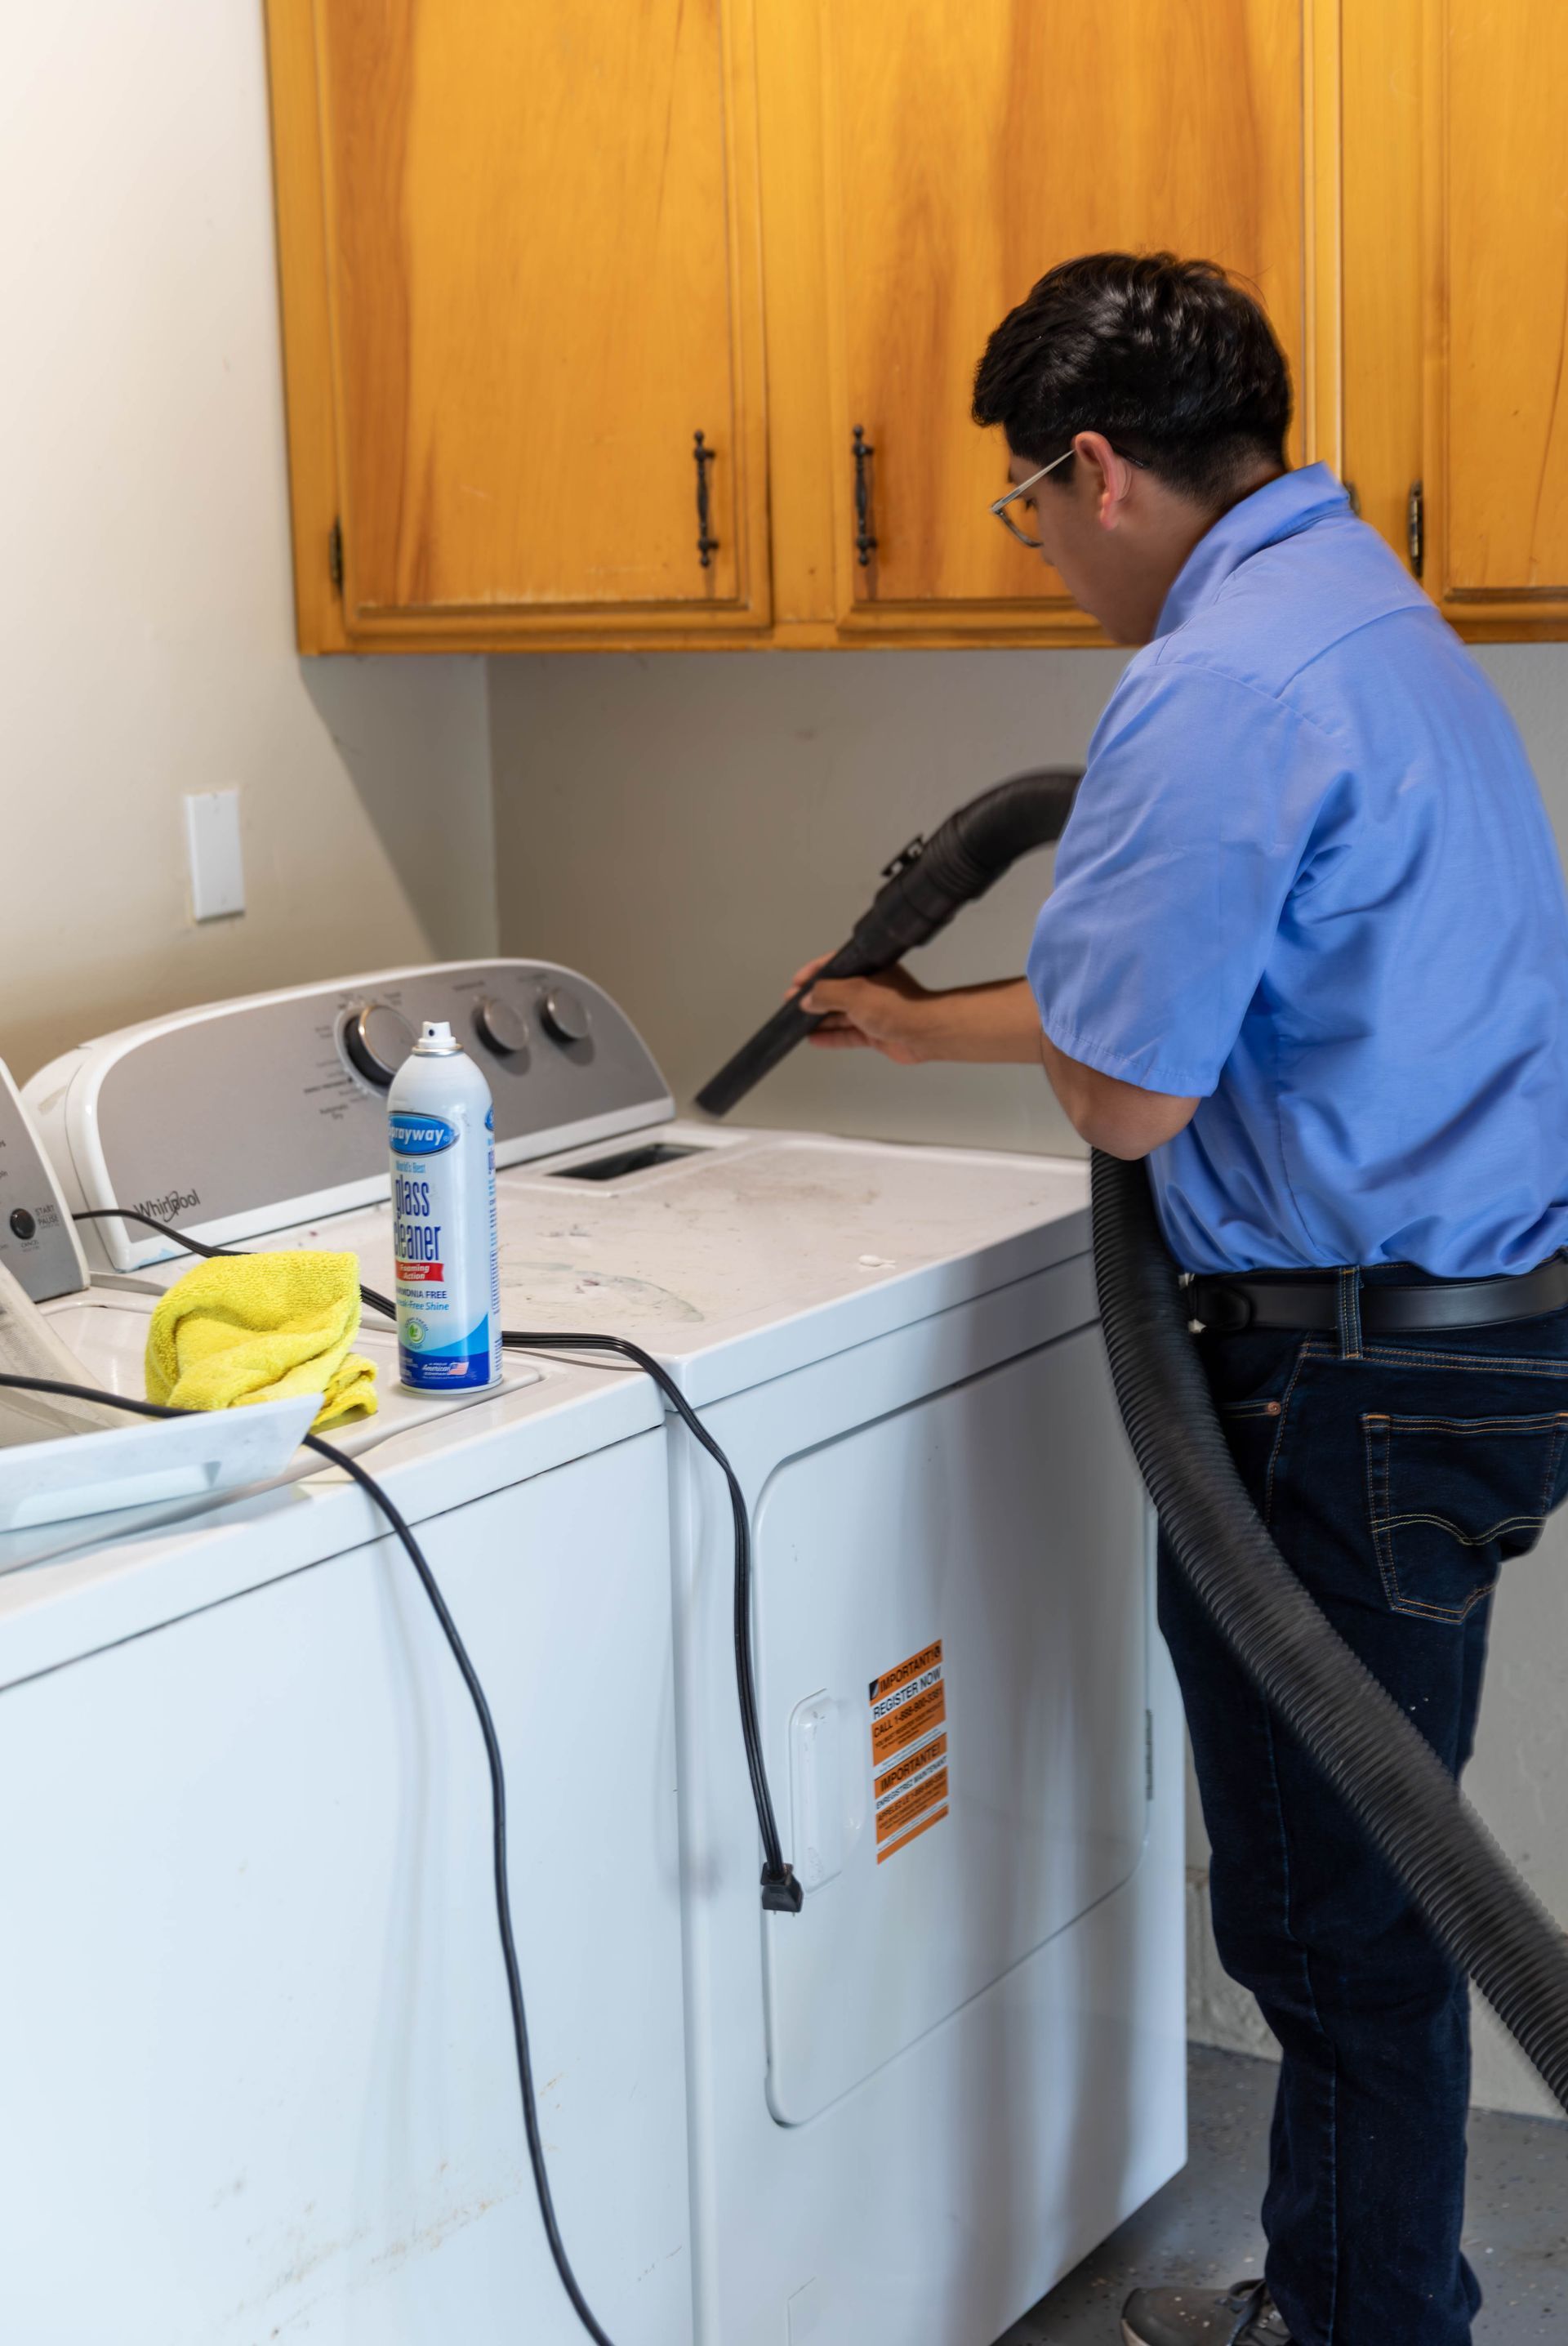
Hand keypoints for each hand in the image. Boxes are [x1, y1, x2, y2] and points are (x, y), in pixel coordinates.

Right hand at [788, 957, 939, 1063]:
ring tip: (797, 1024)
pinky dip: (832, 1037)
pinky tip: (814, 1039)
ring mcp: (873, 1011)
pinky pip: (848, 1034)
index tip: (796, 982)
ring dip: (819, 1020)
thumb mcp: (854, 993)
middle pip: (836, 992)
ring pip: (840, 1015)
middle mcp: (871, 988)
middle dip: (813, 999)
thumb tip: (806, 999)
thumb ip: (826, 994)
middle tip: (792, 1005)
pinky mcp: (876, 1033)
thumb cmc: (897, 1006)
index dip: (813, 973)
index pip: (836, 966)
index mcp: (869, 969)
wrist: (925, 1032)